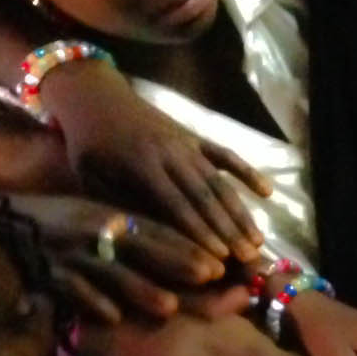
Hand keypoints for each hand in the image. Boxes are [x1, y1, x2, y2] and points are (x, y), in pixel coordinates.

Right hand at [7, 193, 225, 322]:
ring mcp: (71, 254)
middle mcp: (93, 232)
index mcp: (106, 216)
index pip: (154, 230)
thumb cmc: (51, 225)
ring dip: (141, 289)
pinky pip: (73, 290)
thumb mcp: (91, 218)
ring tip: (169, 306)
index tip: (219, 260)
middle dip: (177, 263)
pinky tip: (112, 318)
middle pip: (142, 248)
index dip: (187, 245)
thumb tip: (181, 251)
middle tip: (209, 276)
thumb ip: (129, 233)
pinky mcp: (48, 274)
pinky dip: (92, 302)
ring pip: (112, 273)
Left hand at [41, 60, 272, 262]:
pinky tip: (267, 192)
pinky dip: (247, 171)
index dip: (200, 231)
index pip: (176, 205)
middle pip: (205, 196)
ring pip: (219, 181)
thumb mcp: (90, 178)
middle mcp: (170, 154)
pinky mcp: (194, 137)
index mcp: (141, 166)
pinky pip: (225, 155)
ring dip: (240, 212)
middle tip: (249, 258)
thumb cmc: (88, 146)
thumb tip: (146, 237)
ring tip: (257, 240)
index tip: (221, 257)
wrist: (94, 97)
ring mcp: (186, 144)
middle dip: (228, 229)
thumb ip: (118, 205)